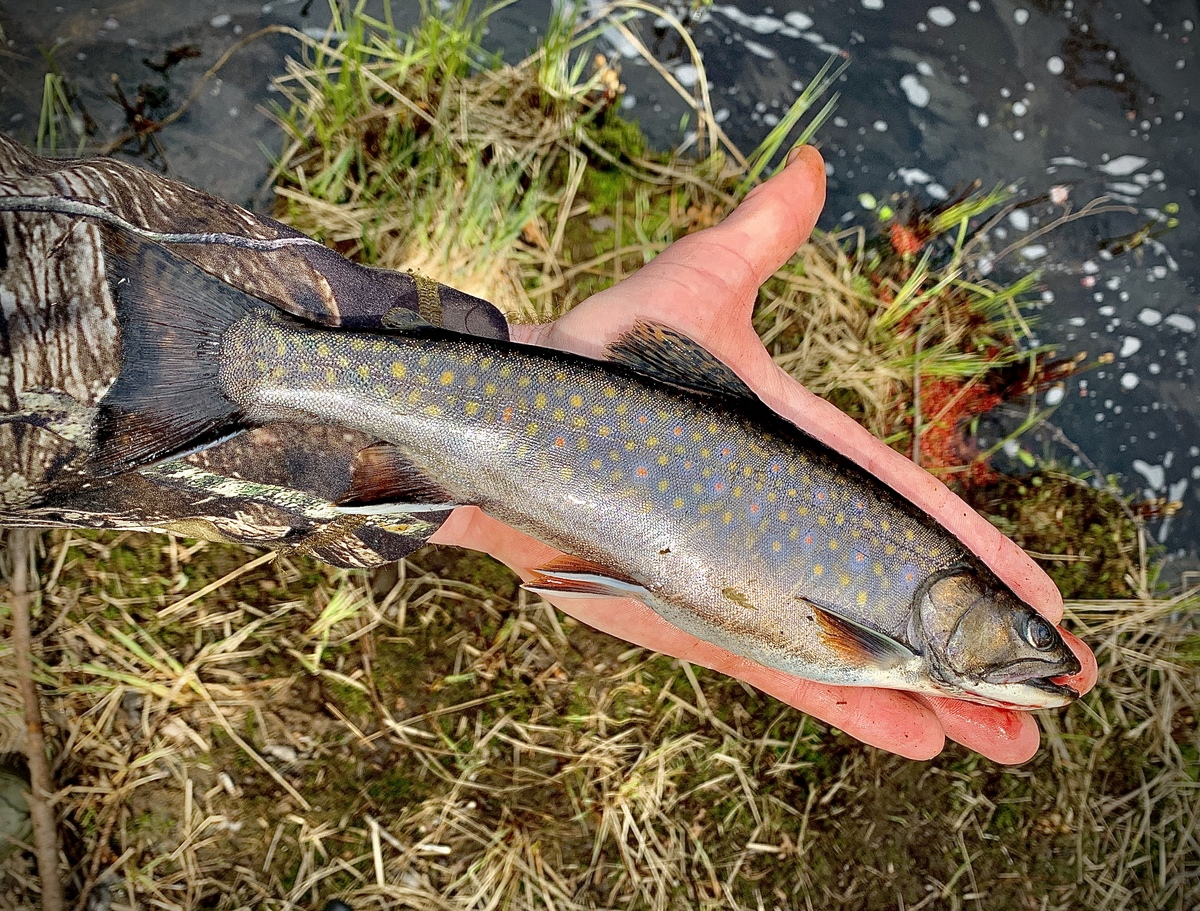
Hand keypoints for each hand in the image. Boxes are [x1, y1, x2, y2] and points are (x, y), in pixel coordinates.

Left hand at [431, 146, 1096, 761]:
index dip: (979, 558)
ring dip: (934, 700)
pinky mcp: (696, 620)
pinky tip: (913, 739)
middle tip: (1054, 696)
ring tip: (1009, 748)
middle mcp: (783, 526)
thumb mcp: (695, 290)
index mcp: (801, 455)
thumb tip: (812, 169)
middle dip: (976, 652)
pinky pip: (784, 675)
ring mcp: (743, 581)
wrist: (511, 424)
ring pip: (854, 654)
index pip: (908, 508)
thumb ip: (760, 240)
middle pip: (899, 598)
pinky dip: (848, 708)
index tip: (1045, 602)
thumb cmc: (599, 355)